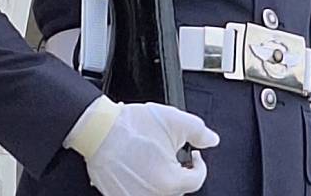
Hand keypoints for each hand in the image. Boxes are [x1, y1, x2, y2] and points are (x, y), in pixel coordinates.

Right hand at [77, 100, 219, 195]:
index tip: (193, 155)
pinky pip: (139, 192)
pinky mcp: (118, 195)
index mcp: (170, 181)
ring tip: (156, 159)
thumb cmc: (131, 126)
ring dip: (163, 178)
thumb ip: (200, 132)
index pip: (197, 180)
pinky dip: (144, 182)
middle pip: (178, 188)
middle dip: (180, 172)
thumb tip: (212, 140)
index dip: (199, 164)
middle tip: (173, 154)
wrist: (98, 129)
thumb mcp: (175, 121)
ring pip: (159, 191)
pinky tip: (140, 166)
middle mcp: (152, 195)